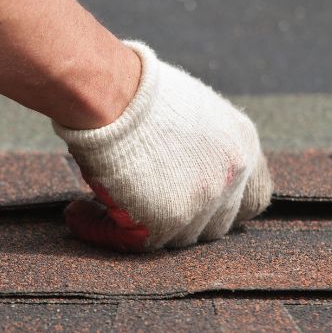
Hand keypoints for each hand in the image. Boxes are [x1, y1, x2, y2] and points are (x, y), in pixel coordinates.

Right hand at [53, 41, 271, 251]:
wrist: (111, 91)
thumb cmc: (135, 89)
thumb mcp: (191, 110)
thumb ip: (202, 146)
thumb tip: (182, 165)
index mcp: (241, 146)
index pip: (255, 198)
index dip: (227, 206)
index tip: (200, 203)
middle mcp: (230, 178)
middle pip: (217, 225)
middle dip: (184, 221)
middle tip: (144, 207)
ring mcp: (201, 203)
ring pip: (176, 239)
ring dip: (141, 226)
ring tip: (102, 207)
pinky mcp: (164, 223)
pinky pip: (131, 243)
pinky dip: (100, 230)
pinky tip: (77, 214)